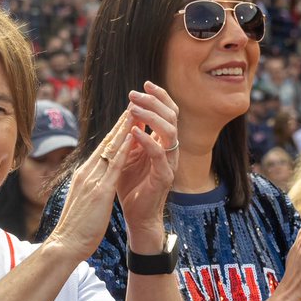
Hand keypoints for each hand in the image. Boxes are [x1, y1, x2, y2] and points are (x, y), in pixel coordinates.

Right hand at [45, 114, 133, 261]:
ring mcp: (92, 180)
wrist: (65, 243)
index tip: (123, 121)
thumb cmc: (75, 228)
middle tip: (131, 107)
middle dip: (119, 125)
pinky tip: (133, 137)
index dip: (113, 135)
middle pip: (105, 144)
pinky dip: (124, 149)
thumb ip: (89, 189)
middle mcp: (87, 173)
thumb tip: (93, 183)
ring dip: (124, 130)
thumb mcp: (84, 202)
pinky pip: (115, 166)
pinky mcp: (99, 191)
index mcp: (84, 176)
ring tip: (135, 113)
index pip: (101, 151)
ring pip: (110, 149)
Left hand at [118, 82, 177, 252]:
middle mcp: (171, 150)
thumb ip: (132, 135)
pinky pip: (159, 154)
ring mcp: (169, 163)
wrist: (136, 216)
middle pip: (172, 117)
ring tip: (133, 108)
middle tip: (134, 94)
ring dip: (151, 116)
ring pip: (170, 131)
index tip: (144, 84)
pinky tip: (133, 131)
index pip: (169, 112)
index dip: (159, 96)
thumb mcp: (128, 154)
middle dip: (154, 101)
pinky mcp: (164, 177)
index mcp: (164, 143)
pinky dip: (146, 140)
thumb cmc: (132, 186)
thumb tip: (131, 110)